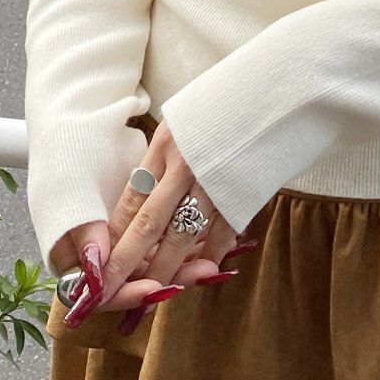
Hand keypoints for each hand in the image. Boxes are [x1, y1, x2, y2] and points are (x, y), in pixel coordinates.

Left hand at [61, 119, 247, 328]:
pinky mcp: (243, 189)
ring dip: (166, 267)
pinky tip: (206, 268)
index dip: (113, 236)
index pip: (130, 199)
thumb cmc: (231, 99)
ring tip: (154, 291)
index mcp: (165, 142)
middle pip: (146, 224)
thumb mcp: (189, 118)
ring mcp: (213, 178)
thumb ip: (170, 154)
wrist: (280, 86)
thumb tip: (150, 189)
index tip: (100, 263)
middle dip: (124, 263)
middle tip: (107, 293)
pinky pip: (222, 230)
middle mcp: (183, 162)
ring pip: (181, 235)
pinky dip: (213, 251)